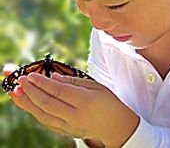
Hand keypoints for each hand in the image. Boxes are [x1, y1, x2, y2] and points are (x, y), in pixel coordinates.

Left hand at [8, 72, 138, 146]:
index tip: (31, 75)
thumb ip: (74, 82)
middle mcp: (76, 116)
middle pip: (48, 103)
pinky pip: (47, 122)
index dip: (43, 83)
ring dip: (28, 103)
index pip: (59, 91)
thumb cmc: (108, 101)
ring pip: (43, 115)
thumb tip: (53, 78)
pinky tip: (28, 104)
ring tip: (17, 92)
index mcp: (85, 101)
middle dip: (32, 91)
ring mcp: (70, 126)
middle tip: (20, 80)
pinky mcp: (66, 132)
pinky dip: (35, 112)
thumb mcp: (95, 86)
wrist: (115, 126)